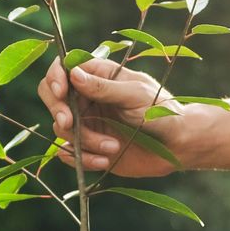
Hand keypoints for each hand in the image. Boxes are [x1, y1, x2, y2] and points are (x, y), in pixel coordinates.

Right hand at [37, 56, 186, 177]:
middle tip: (68, 122)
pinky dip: (82, 159)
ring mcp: (87, 123)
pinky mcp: (89, 147)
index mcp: (100, 76)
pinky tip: (104, 161)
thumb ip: (103, 86)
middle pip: (52, 96)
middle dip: (57, 109)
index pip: (64, 68)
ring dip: (84, 140)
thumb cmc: (162, 112)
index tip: (61, 92)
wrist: (177, 146)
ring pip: (62, 129)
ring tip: (113, 146)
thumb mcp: (135, 94)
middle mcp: (88, 98)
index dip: (56, 78)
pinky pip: (70, 153)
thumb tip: (73, 74)